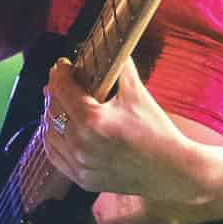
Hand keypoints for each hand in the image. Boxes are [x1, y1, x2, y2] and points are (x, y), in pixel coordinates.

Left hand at [41, 57, 209, 202]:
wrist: (173, 170)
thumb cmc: (157, 131)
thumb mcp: (137, 93)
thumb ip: (119, 65)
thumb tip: (110, 43)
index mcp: (92, 120)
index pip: (61, 88)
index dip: (59, 73)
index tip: (63, 65)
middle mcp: (81, 144)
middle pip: (52, 110)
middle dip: (55, 91)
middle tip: (61, 81)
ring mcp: (80, 165)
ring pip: (49, 133)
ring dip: (51, 115)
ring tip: (59, 103)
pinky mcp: (83, 180)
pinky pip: (56, 156)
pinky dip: (53, 140)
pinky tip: (59, 129)